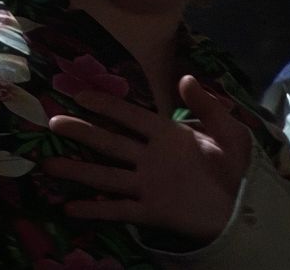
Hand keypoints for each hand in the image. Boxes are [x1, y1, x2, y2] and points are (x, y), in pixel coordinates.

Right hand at [44, 75, 252, 241]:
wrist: (241, 208)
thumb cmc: (233, 168)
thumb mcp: (228, 132)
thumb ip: (207, 106)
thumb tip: (185, 78)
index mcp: (167, 136)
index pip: (131, 116)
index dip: (107, 105)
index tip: (80, 95)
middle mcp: (150, 158)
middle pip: (110, 143)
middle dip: (82, 132)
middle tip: (53, 123)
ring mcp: (147, 185)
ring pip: (107, 176)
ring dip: (78, 171)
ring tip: (48, 166)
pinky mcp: (151, 211)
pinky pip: (118, 210)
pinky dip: (94, 209)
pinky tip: (69, 208)